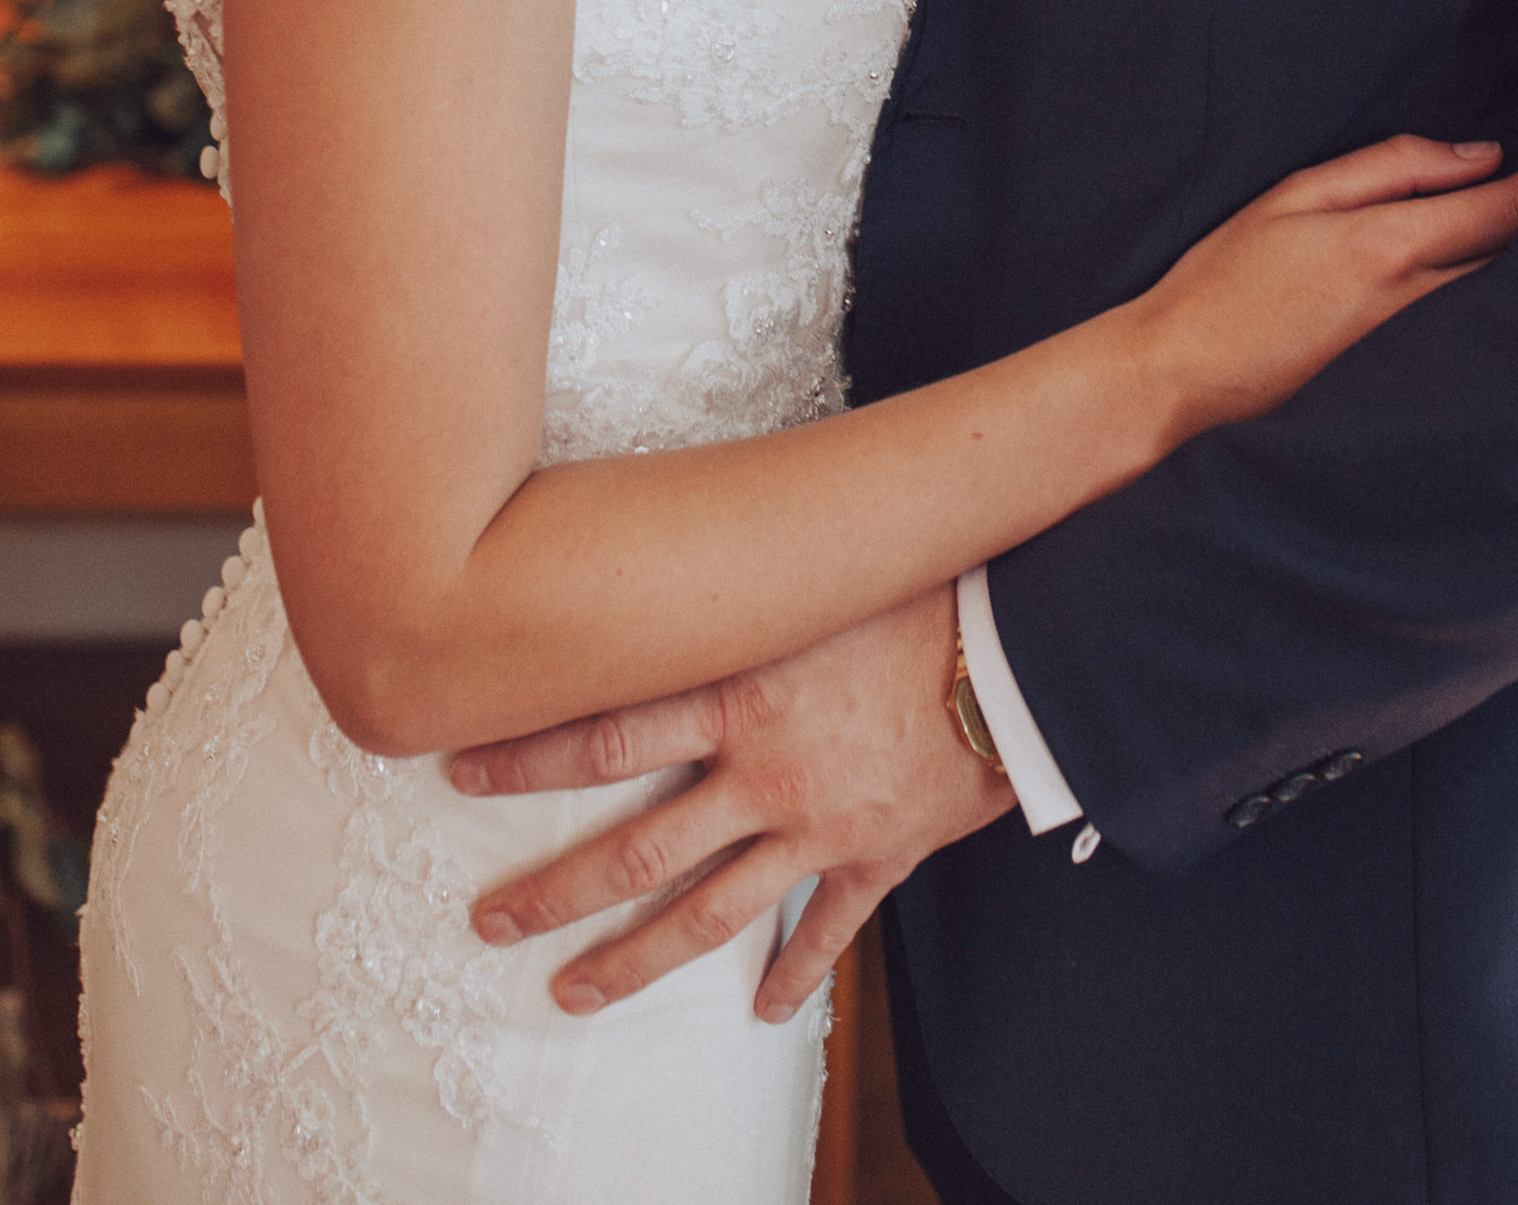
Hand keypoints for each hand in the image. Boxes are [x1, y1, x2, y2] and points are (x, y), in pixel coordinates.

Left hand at [451, 584, 1014, 1018]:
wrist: (1024, 654)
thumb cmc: (919, 587)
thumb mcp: (813, 573)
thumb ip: (740, 578)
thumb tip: (667, 540)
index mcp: (739, 692)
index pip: (605, 736)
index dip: (528, 758)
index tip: (459, 771)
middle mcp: (763, 771)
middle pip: (634, 850)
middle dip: (552, 893)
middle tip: (488, 922)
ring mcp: (816, 825)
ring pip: (705, 912)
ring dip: (633, 959)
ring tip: (571, 992)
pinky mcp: (876, 854)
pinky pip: (825, 929)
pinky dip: (792, 972)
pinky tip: (761, 1011)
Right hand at [1142, 135, 1517, 436]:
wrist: (1180, 380)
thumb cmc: (1224, 281)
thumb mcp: (1296, 198)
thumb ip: (1390, 169)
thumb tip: (1479, 157)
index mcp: (1390, 247)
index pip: (1505, 206)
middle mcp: (1421, 305)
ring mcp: (1421, 353)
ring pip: (1510, 299)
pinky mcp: (1411, 385)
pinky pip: (1481, 333)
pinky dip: (1514, 304)